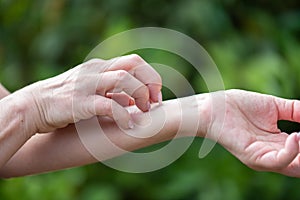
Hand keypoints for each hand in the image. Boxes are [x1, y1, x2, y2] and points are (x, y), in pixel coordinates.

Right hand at [22, 54, 161, 132]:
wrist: (32, 106)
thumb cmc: (63, 101)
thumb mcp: (90, 90)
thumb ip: (112, 92)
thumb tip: (133, 100)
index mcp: (99, 67)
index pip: (134, 61)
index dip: (150, 77)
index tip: (155, 96)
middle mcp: (95, 71)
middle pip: (133, 63)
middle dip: (150, 82)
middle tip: (153, 102)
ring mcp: (87, 84)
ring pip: (123, 79)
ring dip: (140, 95)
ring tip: (143, 112)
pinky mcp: (79, 102)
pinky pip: (108, 105)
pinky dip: (122, 115)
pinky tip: (127, 125)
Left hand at [206, 89, 299, 176]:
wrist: (215, 106)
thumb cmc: (240, 106)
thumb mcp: (275, 107)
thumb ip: (296, 111)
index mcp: (280, 144)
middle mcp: (274, 154)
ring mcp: (263, 158)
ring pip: (295, 167)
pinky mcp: (253, 157)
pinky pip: (277, 161)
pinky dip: (292, 151)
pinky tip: (297, 136)